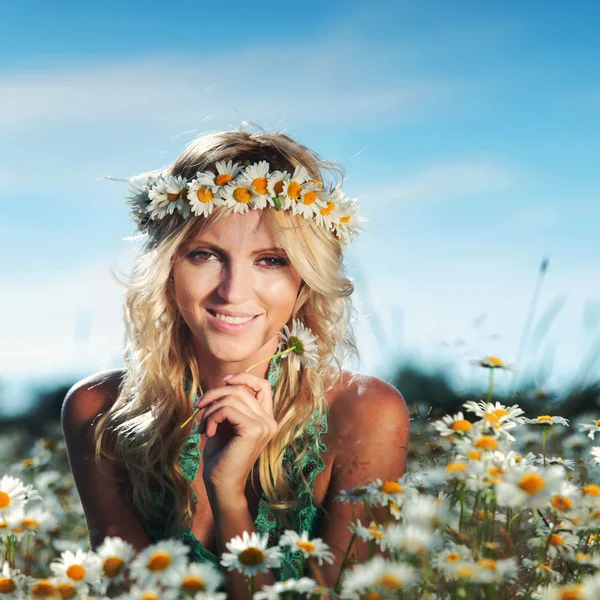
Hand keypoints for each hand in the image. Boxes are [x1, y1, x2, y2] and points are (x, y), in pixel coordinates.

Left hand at [195, 372, 277, 496]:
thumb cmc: (221, 456)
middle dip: (214, 394)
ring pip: (232, 397)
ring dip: (210, 409)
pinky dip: (211, 417)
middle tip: (198, 407)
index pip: (263, 385)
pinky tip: (207, 433)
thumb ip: (230, 405)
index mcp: (266, 418)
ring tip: (203, 427)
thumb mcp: (226, 424)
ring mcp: (264, 425)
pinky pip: (227, 409)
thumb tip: (224, 383)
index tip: (224, 381)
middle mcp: (269, 420)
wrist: (221, 485)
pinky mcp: (253, 430)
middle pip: (241, 389)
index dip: (244, 377)